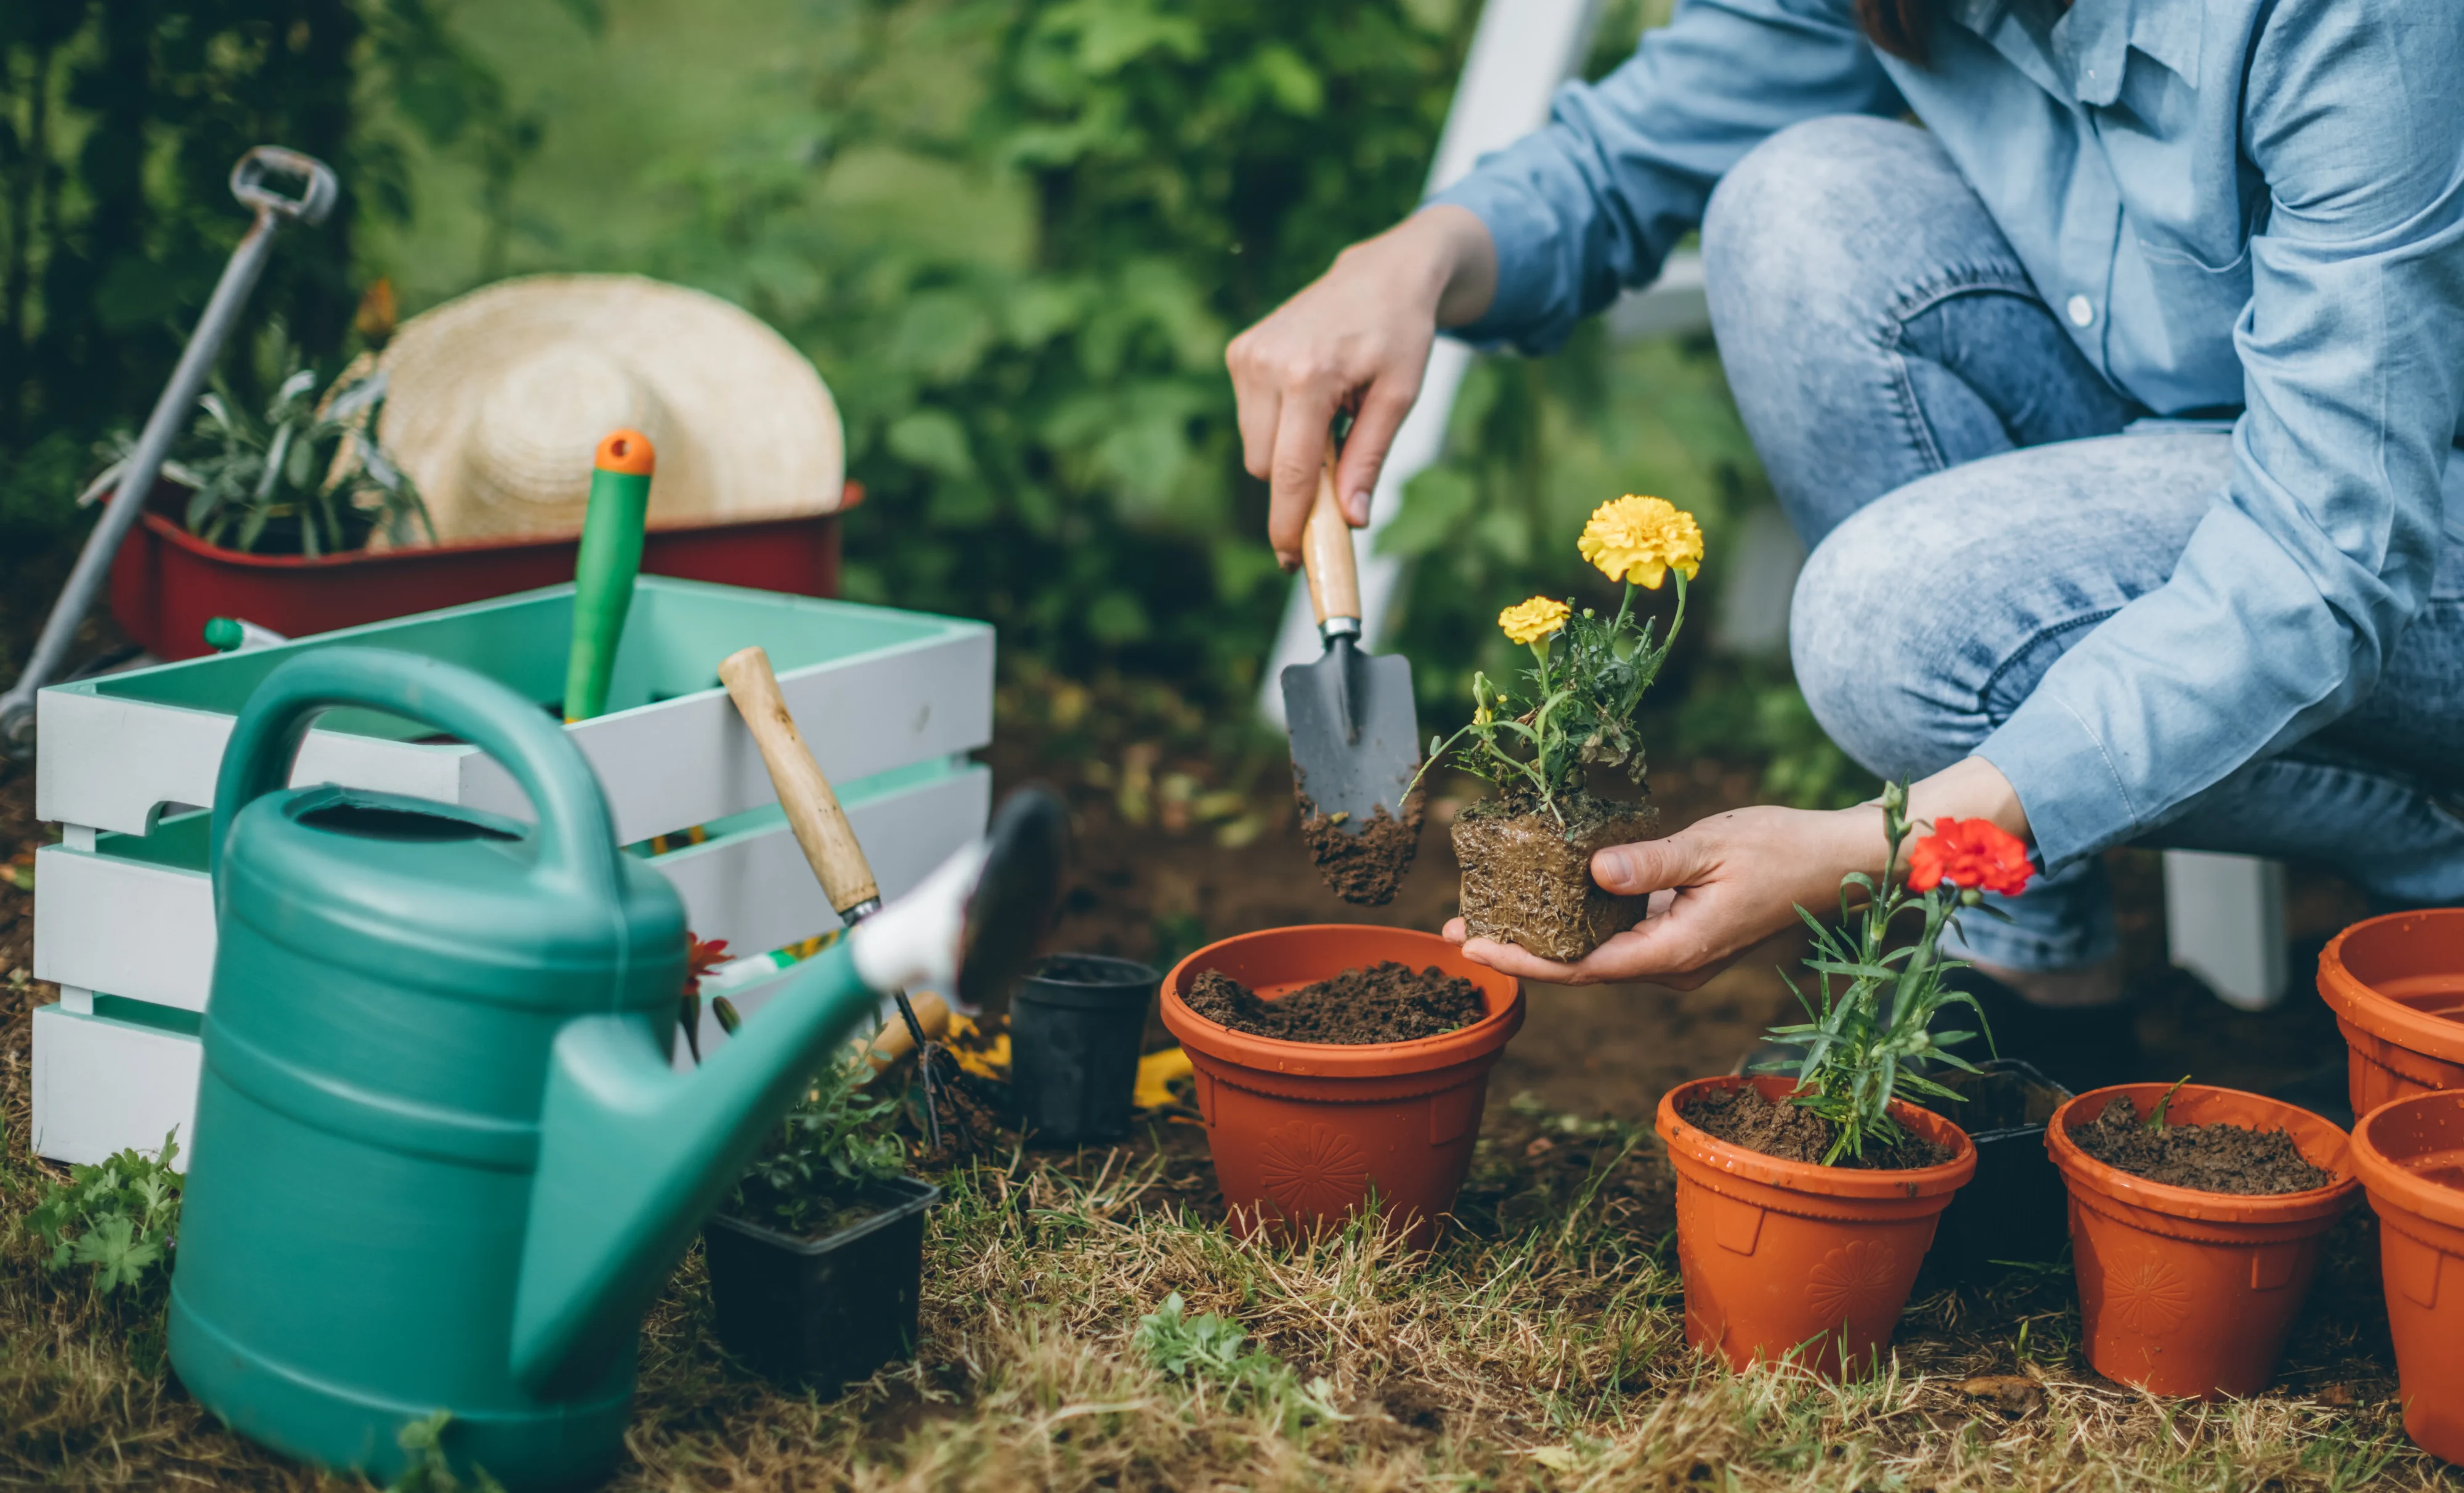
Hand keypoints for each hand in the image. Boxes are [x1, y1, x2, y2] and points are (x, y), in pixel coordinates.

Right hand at [1224, 205, 1496, 566]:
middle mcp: (1266, 364)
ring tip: (1333, 416)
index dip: (1288, 524)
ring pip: (1255, 446)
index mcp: (1308, 376)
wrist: (1382, 273)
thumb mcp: (1399, 398)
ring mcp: (1247, 355)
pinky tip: (1314, 396)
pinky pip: (1251, 419)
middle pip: (1265, 466)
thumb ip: (1369, 459)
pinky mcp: (1240, 351)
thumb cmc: (1400, 334)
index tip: (1292, 560)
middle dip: (1297, 484)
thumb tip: (1352, 520)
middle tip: (1338, 474)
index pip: (1288, 472)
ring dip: (1289, 451)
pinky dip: (1280, 425)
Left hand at [1442, 757, 2031, 987]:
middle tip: (1455, 928)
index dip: (1523, 960)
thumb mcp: (1712, 846)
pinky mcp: (1678, 931)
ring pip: (1594, 950)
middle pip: (1577, 965)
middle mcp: (1670, 963)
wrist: (1837, 863)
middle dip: (1517, 949)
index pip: (1582, 967)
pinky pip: (1616, 932)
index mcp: (1676, 951)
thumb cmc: (1781, 850)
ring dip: (1541, 934)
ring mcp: (1675, 951)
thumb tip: (1593, 870)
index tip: (1473, 948)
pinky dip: (1576, 917)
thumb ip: (1651, 863)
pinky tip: (1543, 894)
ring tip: (1483, 911)